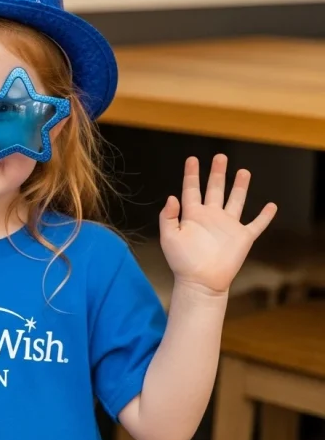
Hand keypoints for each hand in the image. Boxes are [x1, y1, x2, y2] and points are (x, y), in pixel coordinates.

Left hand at [159, 154, 276, 293]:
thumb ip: (168, 216)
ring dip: (240, 187)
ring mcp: (228, 226)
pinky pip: (257, 224)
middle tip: (220, 157)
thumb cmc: (182, 261)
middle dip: (218, 173)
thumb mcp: (169, 237)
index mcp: (192, 215)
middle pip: (215, 189)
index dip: (191, 174)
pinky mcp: (243, 237)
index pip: (191, 189)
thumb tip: (172, 197)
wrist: (200, 281)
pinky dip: (265, 216)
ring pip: (235, 201)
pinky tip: (271, 206)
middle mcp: (211, 216)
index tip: (192, 159)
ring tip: (243, 171)